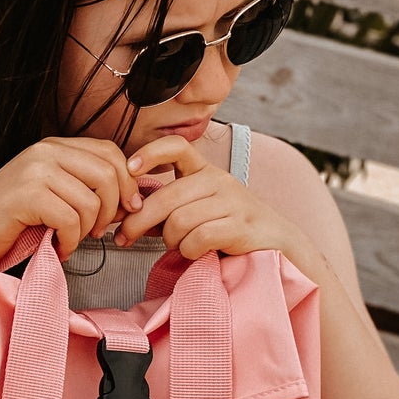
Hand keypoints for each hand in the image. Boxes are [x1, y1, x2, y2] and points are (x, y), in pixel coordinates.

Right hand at [0, 136, 143, 270]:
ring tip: (69, 241)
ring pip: (91, 201)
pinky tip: (57, 248)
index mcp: (54, 147)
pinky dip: (70, 242)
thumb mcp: (52, 196)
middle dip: (112, 209)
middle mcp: (46, 151)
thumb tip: (133, 200)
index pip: (111, 153)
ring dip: (87, 231)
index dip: (127, 183)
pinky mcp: (27, 195)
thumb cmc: (9, 222)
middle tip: (98, 232)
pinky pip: (71, 220)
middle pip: (108, 174)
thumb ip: (85, 189)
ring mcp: (35, 171)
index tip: (125, 209)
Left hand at [116, 134, 308, 266]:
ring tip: (179, 245)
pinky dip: (189, 250)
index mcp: (204, 170)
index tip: (129, 169)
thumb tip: (123, 211)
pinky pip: (198, 238)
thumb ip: (163, 208)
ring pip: (179, 221)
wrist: (275, 244)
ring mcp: (232, 201)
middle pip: (166, 197)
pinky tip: (196, 252)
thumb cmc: (226, 228)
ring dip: (170, 240)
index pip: (176, 146)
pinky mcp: (240, 226)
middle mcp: (218, 180)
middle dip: (137, 221)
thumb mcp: (194, 210)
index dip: (150, 153)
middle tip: (124, 238)